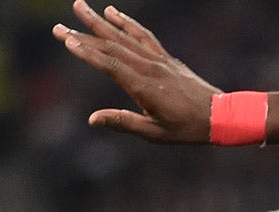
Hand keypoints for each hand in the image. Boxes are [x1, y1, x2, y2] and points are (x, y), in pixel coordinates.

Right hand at [53, 3, 217, 142]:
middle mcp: (149, 68)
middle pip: (111, 46)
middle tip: (57, 26)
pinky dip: (127, 22)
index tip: (66, 40)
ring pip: (124, 36)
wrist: (221, 115)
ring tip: (79, 6)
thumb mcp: (155, 133)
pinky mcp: (166, 57)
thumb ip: (123, 123)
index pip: (109, 64)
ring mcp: (158, 60)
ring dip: (100, 21)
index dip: (86, 52)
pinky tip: (113, 13)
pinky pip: (143, 35)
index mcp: (144, 87)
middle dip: (83, 35)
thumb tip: (93, 119)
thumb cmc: (188, 129)